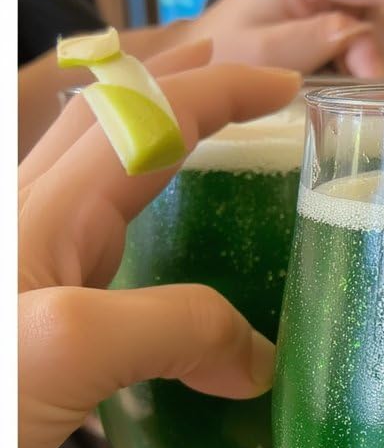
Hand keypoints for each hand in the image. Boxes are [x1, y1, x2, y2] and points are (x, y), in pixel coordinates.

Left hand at [19, 41, 300, 447]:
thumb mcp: (71, 346)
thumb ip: (176, 329)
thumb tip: (257, 356)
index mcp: (51, 209)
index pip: (149, 116)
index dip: (221, 91)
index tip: (288, 90)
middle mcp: (36, 225)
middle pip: (117, 123)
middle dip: (189, 93)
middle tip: (254, 97)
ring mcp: (31, 273)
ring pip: (105, 181)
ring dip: (166, 150)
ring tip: (217, 158)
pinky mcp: (34, 321)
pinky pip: (104, 251)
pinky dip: (152, 231)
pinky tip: (166, 273)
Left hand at [188, 0, 383, 76]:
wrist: (214, 53)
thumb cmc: (227, 51)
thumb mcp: (254, 53)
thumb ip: (303, 41)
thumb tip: (355, 33)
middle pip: (383, 3)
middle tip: (379, 95)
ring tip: (372, 105)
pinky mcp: (349, 9)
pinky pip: (380, 40)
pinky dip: (380, 71)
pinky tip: (368, 94)